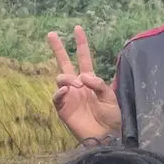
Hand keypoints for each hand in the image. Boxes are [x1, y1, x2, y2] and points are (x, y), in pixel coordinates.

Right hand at [46, 26, 121, 142]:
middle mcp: (77, 85)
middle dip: (58, 48)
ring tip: (75, 84)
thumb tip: (82, 76)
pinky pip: (57, 96)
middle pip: (65, 63)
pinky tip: (67, 90)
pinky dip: (60, 91)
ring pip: (61, 78)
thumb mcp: (111, 97)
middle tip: (51, 34)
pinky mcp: (63, 108)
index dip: (81, 43)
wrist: (105, 135)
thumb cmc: (111, 117)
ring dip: (67, 78)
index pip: (84, 58)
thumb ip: (98, 84)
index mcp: (90, 80)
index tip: (77, 28)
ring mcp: (69, 96)